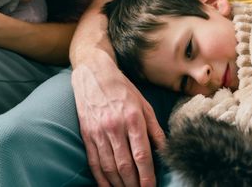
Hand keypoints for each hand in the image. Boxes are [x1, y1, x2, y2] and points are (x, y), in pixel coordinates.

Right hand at [71, 50, 165, 186]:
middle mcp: (115, 127)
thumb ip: (154, 129)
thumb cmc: (122, 89)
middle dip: (134, 184)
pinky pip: (94, 162)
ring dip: (119, 184)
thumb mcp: (144, 105)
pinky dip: (101, 179)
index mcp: (133, 119)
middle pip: (125, 165)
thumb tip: (165, 151)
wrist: (93, 74)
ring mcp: (99, 132)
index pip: (141, 154)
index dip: (147, 175)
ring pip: (109, 167)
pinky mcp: (87, 134)